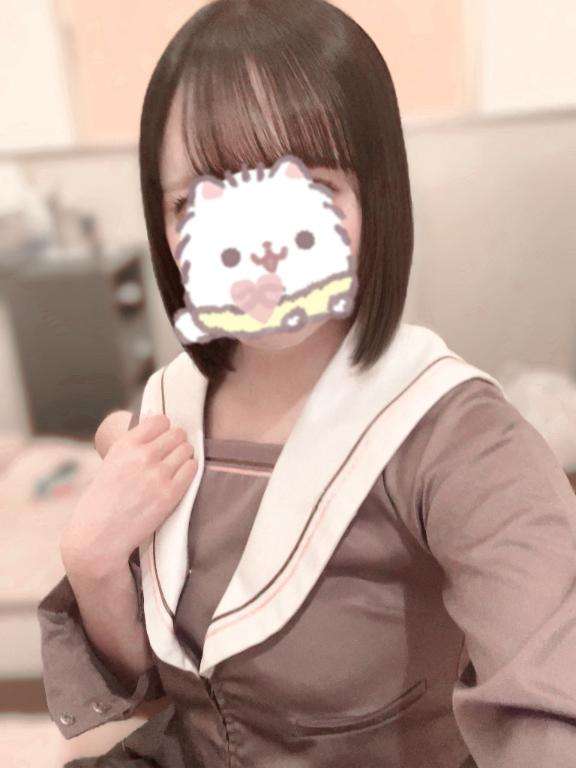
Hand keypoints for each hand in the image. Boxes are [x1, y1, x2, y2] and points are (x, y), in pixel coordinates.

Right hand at [61, 414, 196, 577]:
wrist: (97, 536)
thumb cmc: (104, 498)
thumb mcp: (112, 462)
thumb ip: (134, 445)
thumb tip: (161, 425)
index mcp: (125, 445)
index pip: (161, 421)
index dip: (164, 428)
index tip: (162, 437)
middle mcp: (142, 456)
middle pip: (177, 434)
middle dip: (176, 442)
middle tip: (171, 454)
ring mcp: (158, 476)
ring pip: (187, 450)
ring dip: (184, 456)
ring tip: (175, 466)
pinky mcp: (169, 495)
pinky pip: (192, 469)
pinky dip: (189, 470)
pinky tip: (179, 477)